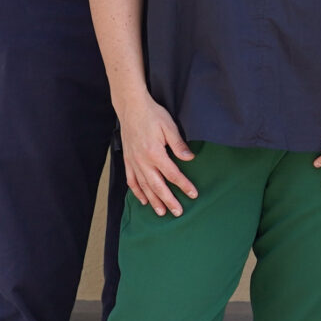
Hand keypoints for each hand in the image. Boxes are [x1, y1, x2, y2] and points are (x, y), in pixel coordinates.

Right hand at [116, 93, 198, 216]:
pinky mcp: (127, 160)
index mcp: (155, 153)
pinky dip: (137, 191)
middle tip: (178, 212)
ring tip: (161, 212)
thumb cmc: (152, 115)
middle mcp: (142, 161)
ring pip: (144, 186)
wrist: (131, 108)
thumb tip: (190, 158)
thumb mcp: (169, 127)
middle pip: (157, 186)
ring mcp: (133, 161)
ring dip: (153, 200)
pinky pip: (131, 180)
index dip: (184, 185)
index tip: (193, 194)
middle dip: (168, 200)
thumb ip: (179, 145)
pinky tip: (143, 200)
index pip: (173, 174)